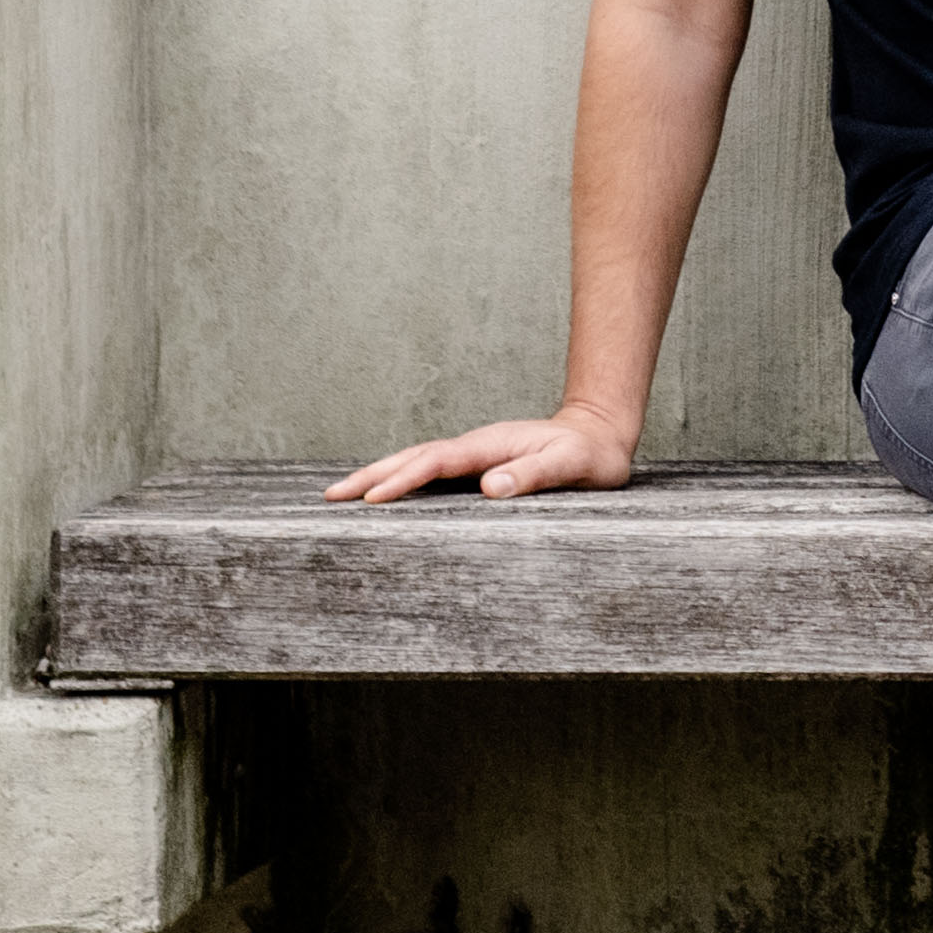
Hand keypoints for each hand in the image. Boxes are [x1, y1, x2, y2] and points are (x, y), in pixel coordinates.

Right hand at [328, 405, 631, 504]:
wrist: (600, 435)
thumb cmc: (589, 456)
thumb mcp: (571, 467)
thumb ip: (535, 475)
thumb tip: (491, 487)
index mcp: (491, 445)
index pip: (437, 462)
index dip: (404, 479)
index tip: (372, 497)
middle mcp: (475, 446)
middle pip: (414, 457)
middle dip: (371, 474)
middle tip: (331, 496)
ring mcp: (474, 454)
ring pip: (417, 461)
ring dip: (379, 475)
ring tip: (340, 494)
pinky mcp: (477, 465)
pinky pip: (430, 471)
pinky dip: (401, 479)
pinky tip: (383, 493)